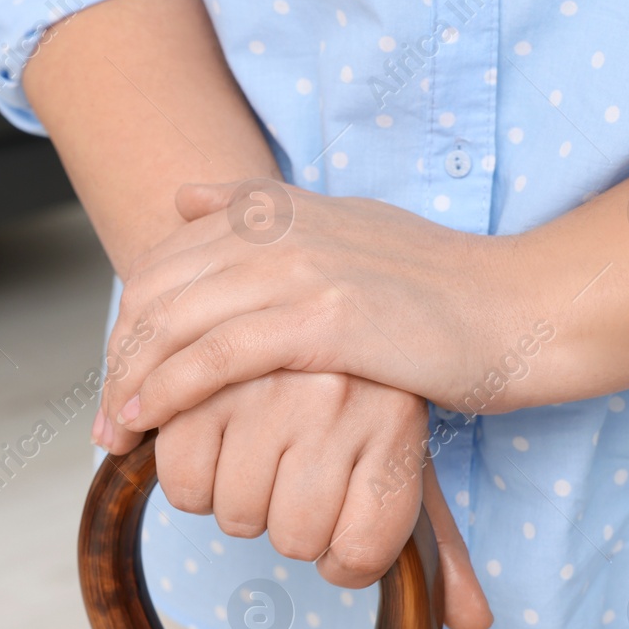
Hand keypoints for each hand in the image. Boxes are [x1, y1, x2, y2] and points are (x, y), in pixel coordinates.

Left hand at [101, 181, 528, 435]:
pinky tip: (148, 420)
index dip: (128, 323)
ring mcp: (299, 270)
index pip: (164, 261)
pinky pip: (215, 356)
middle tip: (109, 417)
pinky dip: (168, 390)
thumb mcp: (342, 227)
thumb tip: (186, 197)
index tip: (120, 376)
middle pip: (156, 292)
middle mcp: (279, 230)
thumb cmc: (436, 288)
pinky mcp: (321, 319)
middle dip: (120, 358)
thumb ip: (263, 210)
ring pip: (175, 324)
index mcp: (278, 209)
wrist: (519, 310)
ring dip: (131, 383)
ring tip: (117, 431)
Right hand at [136, 368, 492, 628]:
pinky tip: (213, 445)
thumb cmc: (358, 396)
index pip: (361, 554)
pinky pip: (186, 485)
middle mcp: (336, 400)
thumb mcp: (404, 456)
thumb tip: (474, 625)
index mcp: (395, 423)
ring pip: (238, 518)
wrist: (298, 295)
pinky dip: (191, 483)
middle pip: (295, 541)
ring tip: (253, 454)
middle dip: (288, 523)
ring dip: (238, 503)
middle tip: (297, 474)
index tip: (344, 526)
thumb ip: (439, 546)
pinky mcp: (201, 383)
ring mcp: (267, 385)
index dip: (344, 557)